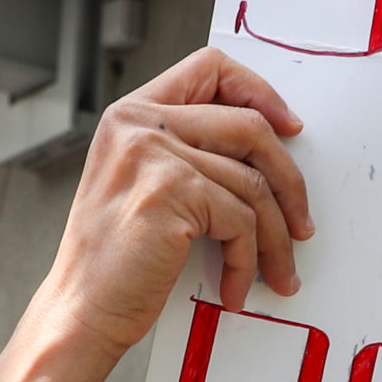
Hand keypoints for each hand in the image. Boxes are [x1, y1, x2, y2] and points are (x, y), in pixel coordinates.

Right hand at [42, 47, 312, 356]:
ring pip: (253, 182)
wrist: (80, 313)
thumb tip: (269, 155)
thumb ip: (189, 155)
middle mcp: (136, 123)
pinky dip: (248, 261)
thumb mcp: (143, 188)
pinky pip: (240, 220)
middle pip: (248, 126)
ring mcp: (151, 153)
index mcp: (129, 114)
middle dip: (289, 180)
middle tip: (301, 223)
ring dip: (276, 238)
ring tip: (278, 271)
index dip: (259, 93)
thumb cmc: (116, 264)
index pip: (210, 68)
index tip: (288, 128)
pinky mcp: (168, 191)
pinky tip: (236, 287)